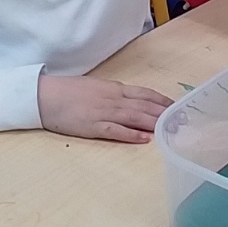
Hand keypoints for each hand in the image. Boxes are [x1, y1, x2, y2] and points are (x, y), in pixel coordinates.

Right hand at [37, 74, 172, 143]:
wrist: (43, 95)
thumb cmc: (67, 91)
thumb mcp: (95, 88)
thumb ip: (113, 94)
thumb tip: (129, 101)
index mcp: (114, 89)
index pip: (145, 93)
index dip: (163, 100)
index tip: (178, 106)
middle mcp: (113, 99)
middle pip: (145, 106)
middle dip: (166, 113)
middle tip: (184, 121)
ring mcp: (103, 112)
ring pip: (135, 117)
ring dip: (155, 123)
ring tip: (172, 129)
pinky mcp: (93, 126)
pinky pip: (116, 131)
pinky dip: (132, 135)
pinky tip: (146, 139)